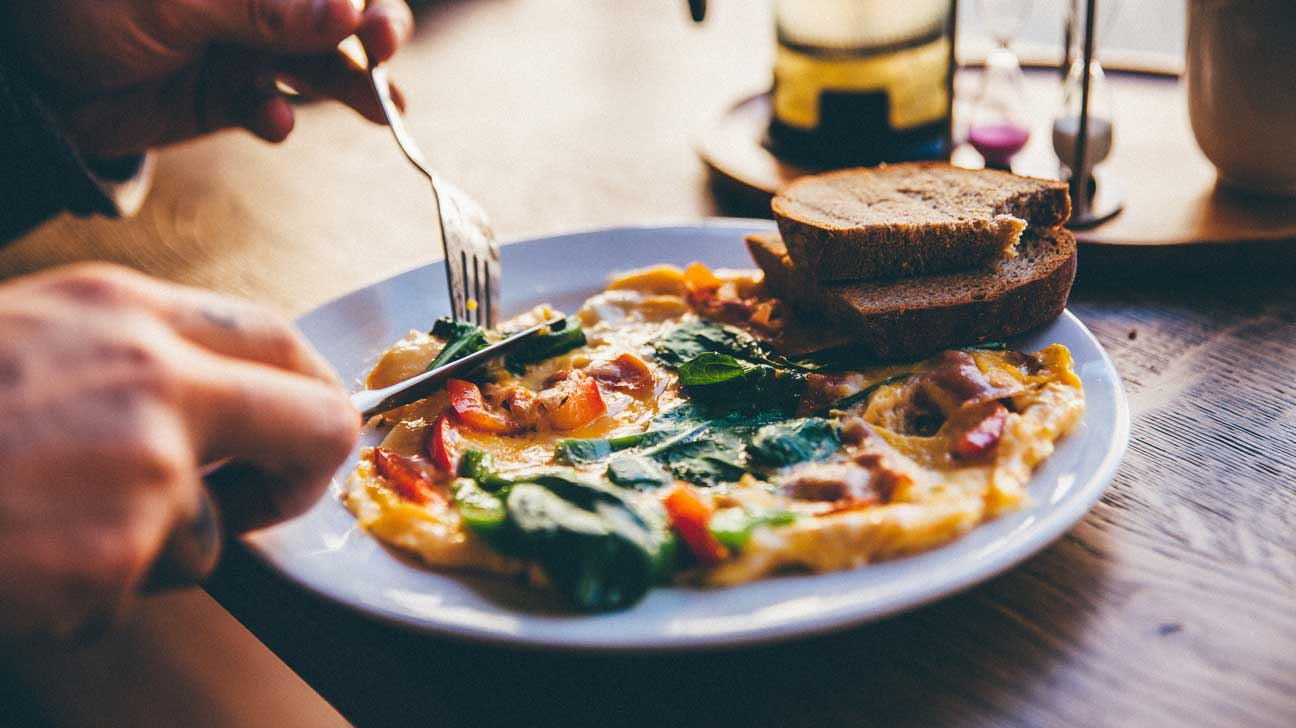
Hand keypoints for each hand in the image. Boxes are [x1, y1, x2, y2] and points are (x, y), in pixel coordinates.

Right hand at [0, 263, 359, 641]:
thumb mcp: (29, 339)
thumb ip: (127, 358)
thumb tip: (214, 398)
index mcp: (124, 310)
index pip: (280, 338)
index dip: (310, 392)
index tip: (304, 428)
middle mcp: (155, 377)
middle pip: (315, 425)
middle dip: (299, 477)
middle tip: (262, 501)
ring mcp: (143, 468)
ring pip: (215, 533)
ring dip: (154, 548)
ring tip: (50, 527)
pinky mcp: (117, 555)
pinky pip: (139, 588)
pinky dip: (91, 593)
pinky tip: (23, 561)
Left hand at [5, 0, 413, 156]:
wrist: (26, 80)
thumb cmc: (86, 8)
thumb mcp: (179, 3)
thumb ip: (264, 10)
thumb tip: (346, 11)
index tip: (376, 25)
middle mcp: (257, 3)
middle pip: (339, 17)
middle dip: (371, 38)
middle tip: (385, 59)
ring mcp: (246, 48)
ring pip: (320, 67)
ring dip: (350, 87)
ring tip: (379, 111)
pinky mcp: (230, 99)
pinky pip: (276, 110)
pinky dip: (280, 118)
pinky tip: (272, 121)